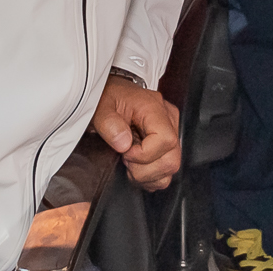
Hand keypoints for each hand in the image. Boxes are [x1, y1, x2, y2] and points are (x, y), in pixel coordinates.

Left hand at [91, 76, 181, 190]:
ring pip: (170, 169)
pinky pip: (166, 172)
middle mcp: (168, 120)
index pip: (165, 140)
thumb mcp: (101, 106)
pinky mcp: (167, 146)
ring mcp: (170, 133)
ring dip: (146, 175)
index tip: (125, 152)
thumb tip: (124, 144)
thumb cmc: (109, 98)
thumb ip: (109, 123)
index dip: (143, 155)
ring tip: (130, 163)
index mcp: (154, 108)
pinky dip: (150, 176)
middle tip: (125, 159)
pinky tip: (137, 166)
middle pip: (171, 159)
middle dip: (144, 169)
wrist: (112, 95)